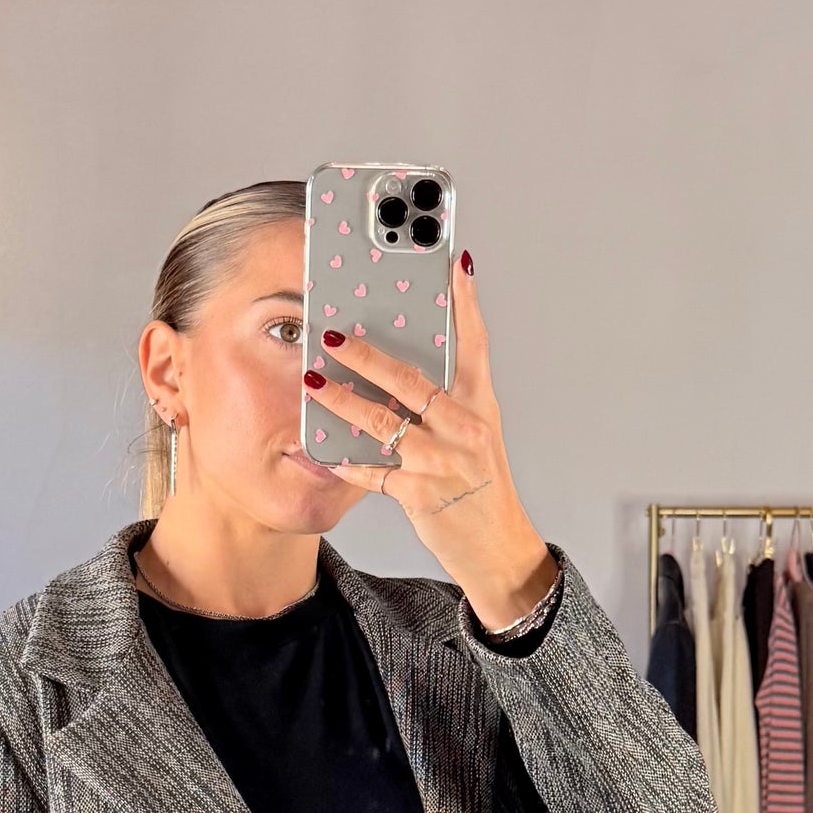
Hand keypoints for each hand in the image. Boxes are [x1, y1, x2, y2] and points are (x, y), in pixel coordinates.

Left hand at [303, 249, 557, 633]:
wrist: (499, 549)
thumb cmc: (480, 486)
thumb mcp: (477, 434)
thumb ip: (448, 398)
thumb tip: (403, 365)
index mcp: (479, 406)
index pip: (473, 344)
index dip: (464, 303)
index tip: (453, 264)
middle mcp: (465, 428)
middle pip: (411, 380)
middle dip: (368, 356)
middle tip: (333, 336)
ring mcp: (444, 462)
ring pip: (384, 423)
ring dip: (343, 402)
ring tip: (313, 385)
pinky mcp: (423, 495)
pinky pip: (376, 474)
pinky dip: (350, 463)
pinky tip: (326, 453)